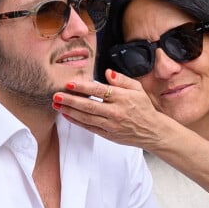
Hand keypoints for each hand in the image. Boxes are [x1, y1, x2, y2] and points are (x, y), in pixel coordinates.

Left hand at [52, 70, 167, 148]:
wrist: (152, 131)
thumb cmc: (143, 108)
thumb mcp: (137, 89)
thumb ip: (121, 80)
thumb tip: (107, 73)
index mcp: (122, 98)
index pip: (98, 91)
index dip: (82, 87)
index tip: (69, 84)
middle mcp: (115, 112)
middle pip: (89, 105)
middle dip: (70, 100)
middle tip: (56, 95)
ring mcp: (111, 124)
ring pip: (86, 117)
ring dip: (69, 111)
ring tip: (57, 104)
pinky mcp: (108, 134)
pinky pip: (89, 127)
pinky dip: (77, 121)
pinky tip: (67, 115)